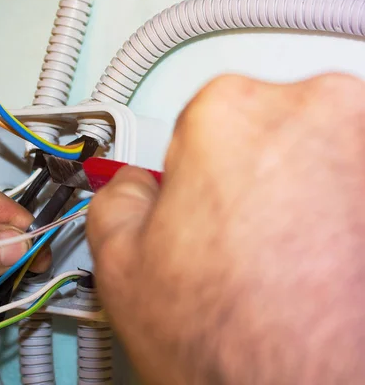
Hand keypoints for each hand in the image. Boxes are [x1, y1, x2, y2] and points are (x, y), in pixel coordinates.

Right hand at [87, 74, 364, 383]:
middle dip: (253, 178)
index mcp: (230, 115)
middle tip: (246, 242)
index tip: (206, 207)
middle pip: (267, 131)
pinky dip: (344, 214)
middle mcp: (317, 110)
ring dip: (306, 194)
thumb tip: (132, 189)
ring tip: (291, 261)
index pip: (203, 123)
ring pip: (321, 154)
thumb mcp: (122, 267)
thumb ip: (118, 199)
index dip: (198, 175)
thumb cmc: (237, 347)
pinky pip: (358, 182)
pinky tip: (328, 263)